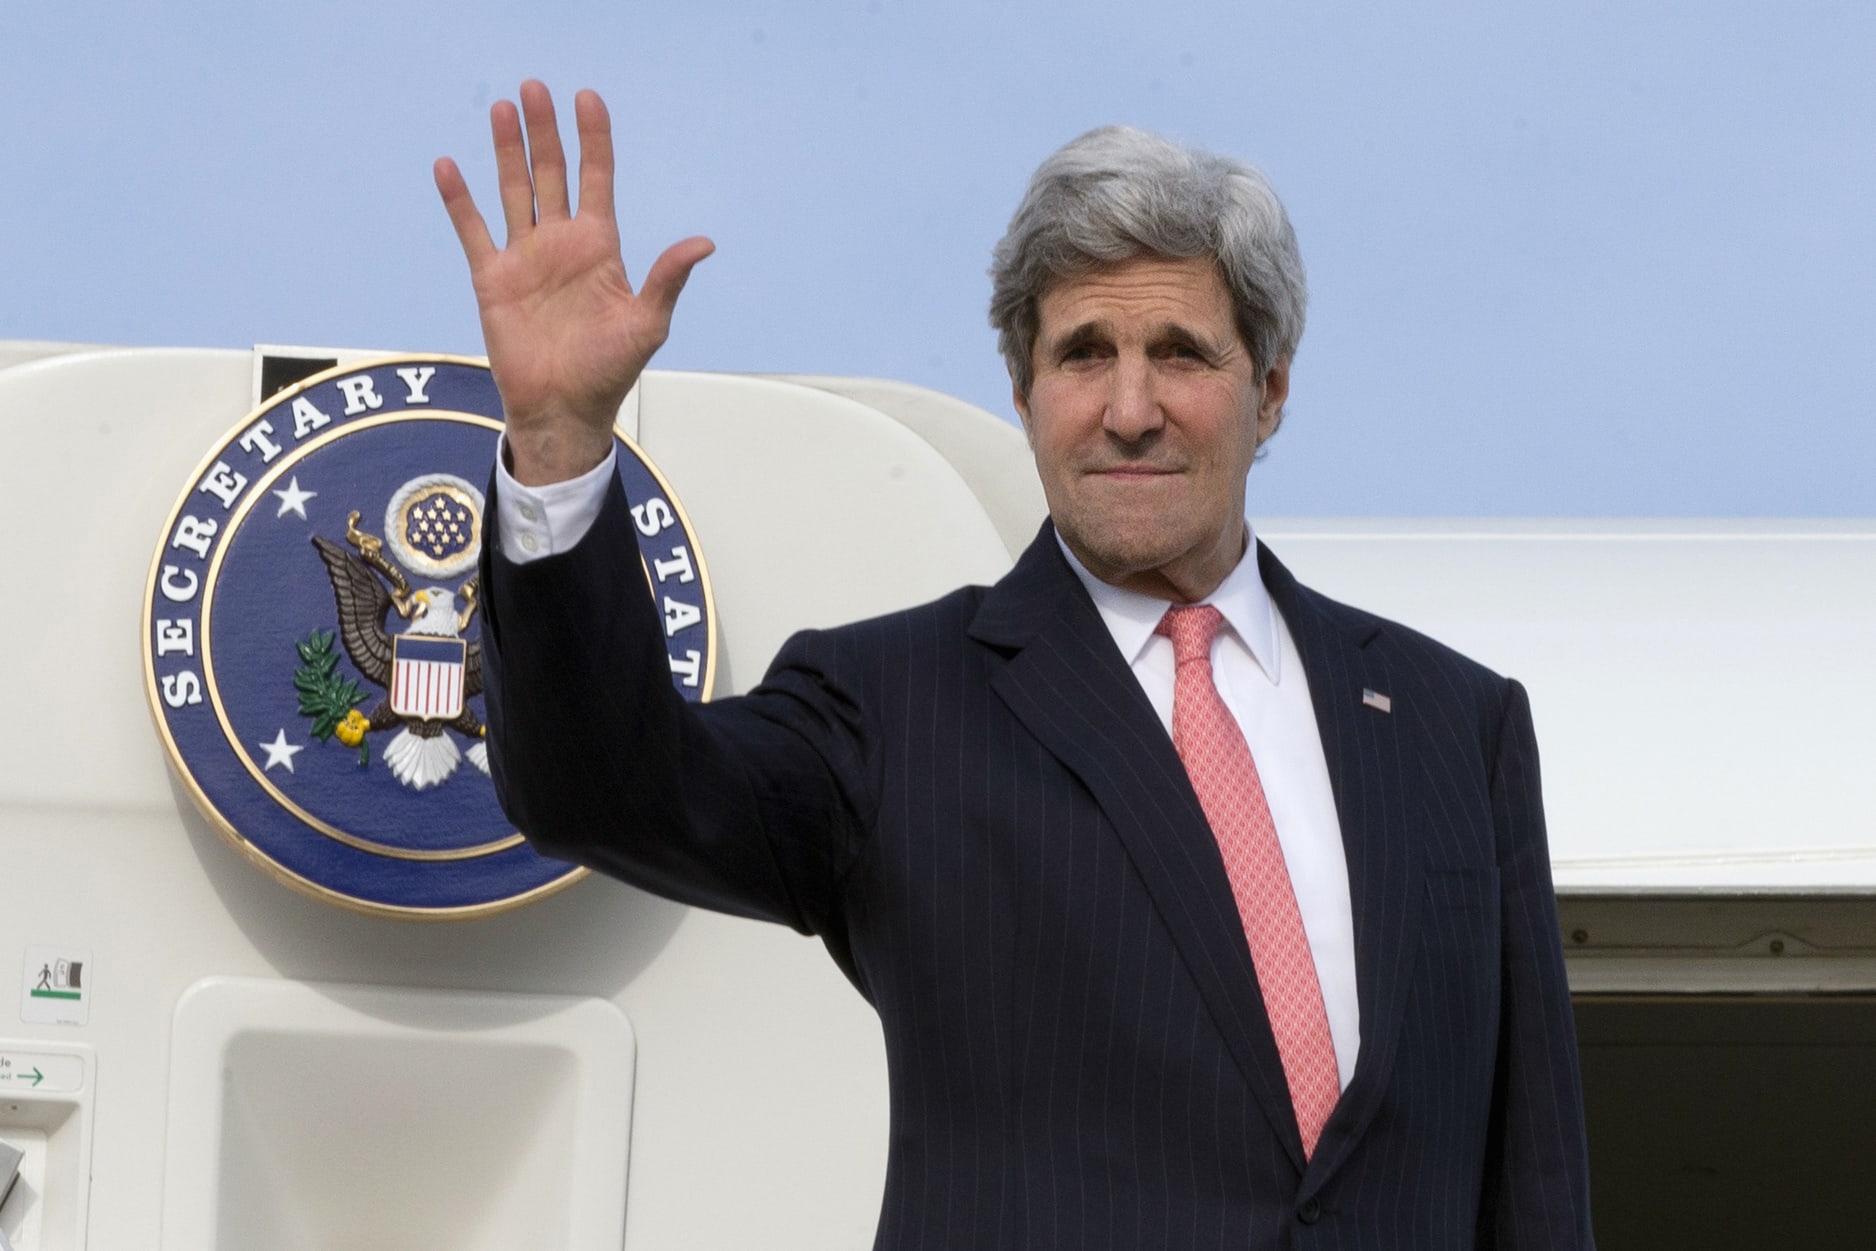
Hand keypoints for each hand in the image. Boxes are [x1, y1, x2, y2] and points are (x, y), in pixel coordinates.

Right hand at [434, 80, 713, 484]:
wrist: (563, 409)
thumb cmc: (609, 370)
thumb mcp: (648, 322)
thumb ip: (668, 278)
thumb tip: (703, 243)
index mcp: (600, 247)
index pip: (597, 179)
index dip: (593, 139)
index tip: (587, 100)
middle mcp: (562, 243)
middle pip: (553, 173)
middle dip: (545, 131)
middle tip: (535, 88)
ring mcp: (526, 258)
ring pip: (515, 190)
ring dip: (507, 151)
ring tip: (502, 108)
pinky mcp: (493, 278)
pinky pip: (473, 230)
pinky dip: (460, 200)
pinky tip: (449, 166)